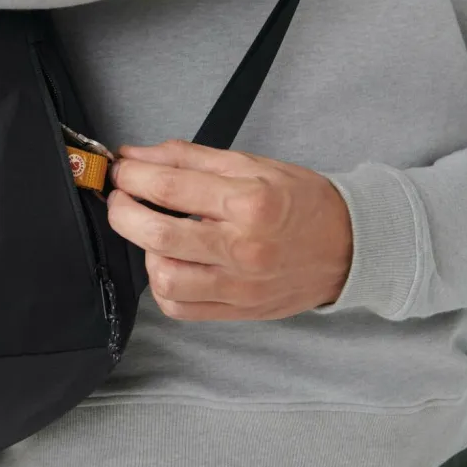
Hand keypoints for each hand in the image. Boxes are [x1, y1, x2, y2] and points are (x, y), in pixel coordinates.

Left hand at [106, 139, 352, 319]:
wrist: (347, 245)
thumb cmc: (299, 199)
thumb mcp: (250, 163)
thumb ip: (188, 158)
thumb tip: (136, 155)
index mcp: (248, 202)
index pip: (169, 188)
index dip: (131, 176)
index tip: (119, 169)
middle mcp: (243, 248)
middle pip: (157, 235)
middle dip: (122, 210)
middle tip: (121, 196)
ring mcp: (240, 286)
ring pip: (163, 278)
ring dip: (143, 250)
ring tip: (151, 230)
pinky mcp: (237, 311)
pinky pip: (179, 308)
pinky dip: (163, 285)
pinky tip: (170, 261)